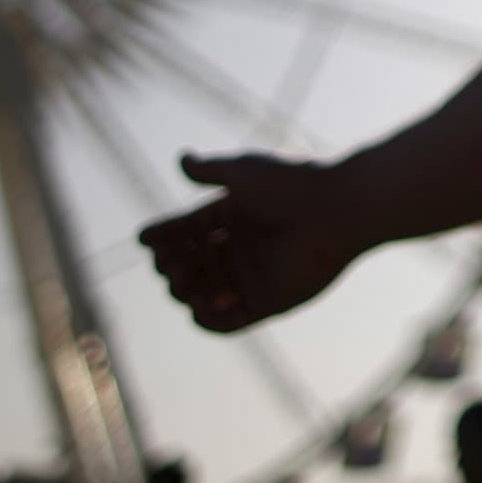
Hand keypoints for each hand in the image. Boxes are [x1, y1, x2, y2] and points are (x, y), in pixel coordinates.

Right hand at [142, 150, 370, 332]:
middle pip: (189, 264)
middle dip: (170, 264)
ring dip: (184, 290)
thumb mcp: (243, 172)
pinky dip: (208, 320)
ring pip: (202, 293)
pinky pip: (228, 322)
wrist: (337, 210)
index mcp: (232, 216)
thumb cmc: (291, 186)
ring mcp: (252, 277)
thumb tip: (181, 160)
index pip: (186, 230)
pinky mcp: (268, 304)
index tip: (144, 237)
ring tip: (182, 279)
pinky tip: (199, 307)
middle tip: (168, 261)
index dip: (163, 235)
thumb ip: (210, 171)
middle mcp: (239, 248)